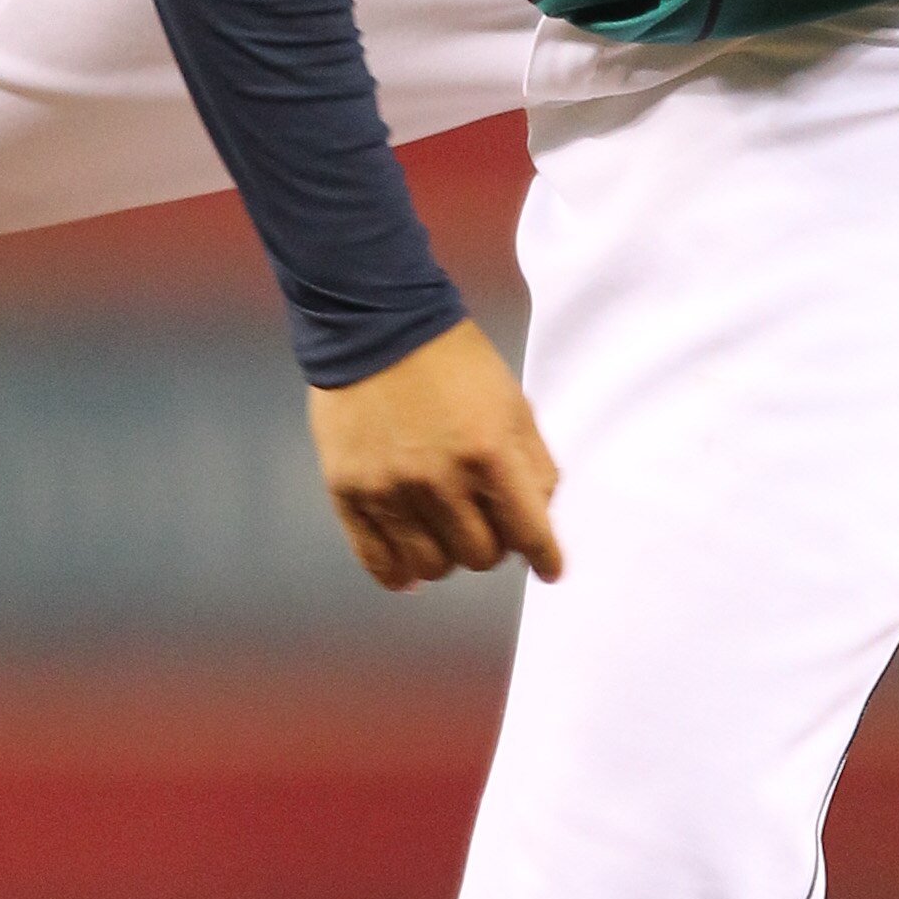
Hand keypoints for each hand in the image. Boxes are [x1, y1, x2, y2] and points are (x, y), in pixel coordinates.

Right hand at [307, 318, 564, 594]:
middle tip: (487, 524)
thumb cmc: (452, 360)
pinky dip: (398, 575)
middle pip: (480, 555)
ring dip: (448, 556)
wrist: (374, 324)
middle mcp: (439, 480)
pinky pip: (377, 560)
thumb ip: (534, 462)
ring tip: (446, 535)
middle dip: (493, 545)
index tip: (549, 569)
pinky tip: (409, 573)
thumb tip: (538, 515)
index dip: (545, 557)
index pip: (527, 532)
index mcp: (488, 453)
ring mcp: (389, 490)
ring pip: (432, 565)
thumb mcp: (512, 401)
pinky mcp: (349, 493)